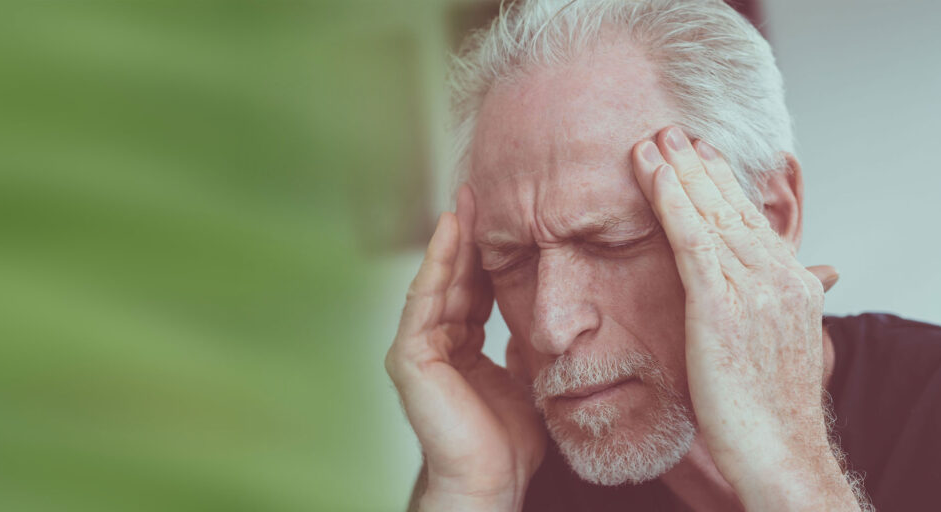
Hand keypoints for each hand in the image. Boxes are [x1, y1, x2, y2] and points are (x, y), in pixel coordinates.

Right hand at [385, 186, 545, 511]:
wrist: (492, 482)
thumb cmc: (509, 443)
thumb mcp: (524, 379)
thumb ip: (520, 348)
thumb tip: (532, 322)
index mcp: (461, 348)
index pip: (474, 289)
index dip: (487, 254)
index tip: (505, 218)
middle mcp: (435, 343)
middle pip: (453, 279)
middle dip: (468, 236)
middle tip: (482, 191)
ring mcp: (418, 348)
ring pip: (437, 282)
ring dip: (451, 239)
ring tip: (466, 200)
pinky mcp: (409, 356)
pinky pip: (424, 300)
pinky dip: (436, 264)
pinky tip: (450, 231)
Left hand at [631, 127, 857, 509]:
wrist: (781, 452)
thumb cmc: (769, 412)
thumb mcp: (777, 348)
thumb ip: (770, 310)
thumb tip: (788, 288)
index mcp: (792, 284)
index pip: (752, 221)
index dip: (722, 184)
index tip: (700, 156)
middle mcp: (778, 277)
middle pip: (732, 207)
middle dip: (700, 165)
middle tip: (673, 130)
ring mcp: (753, 288)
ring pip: (710, 213)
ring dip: (679, 171)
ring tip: (653, 139)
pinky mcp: (722, 305)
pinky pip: (692, 239)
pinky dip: (671, 200)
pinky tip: (653, 172)